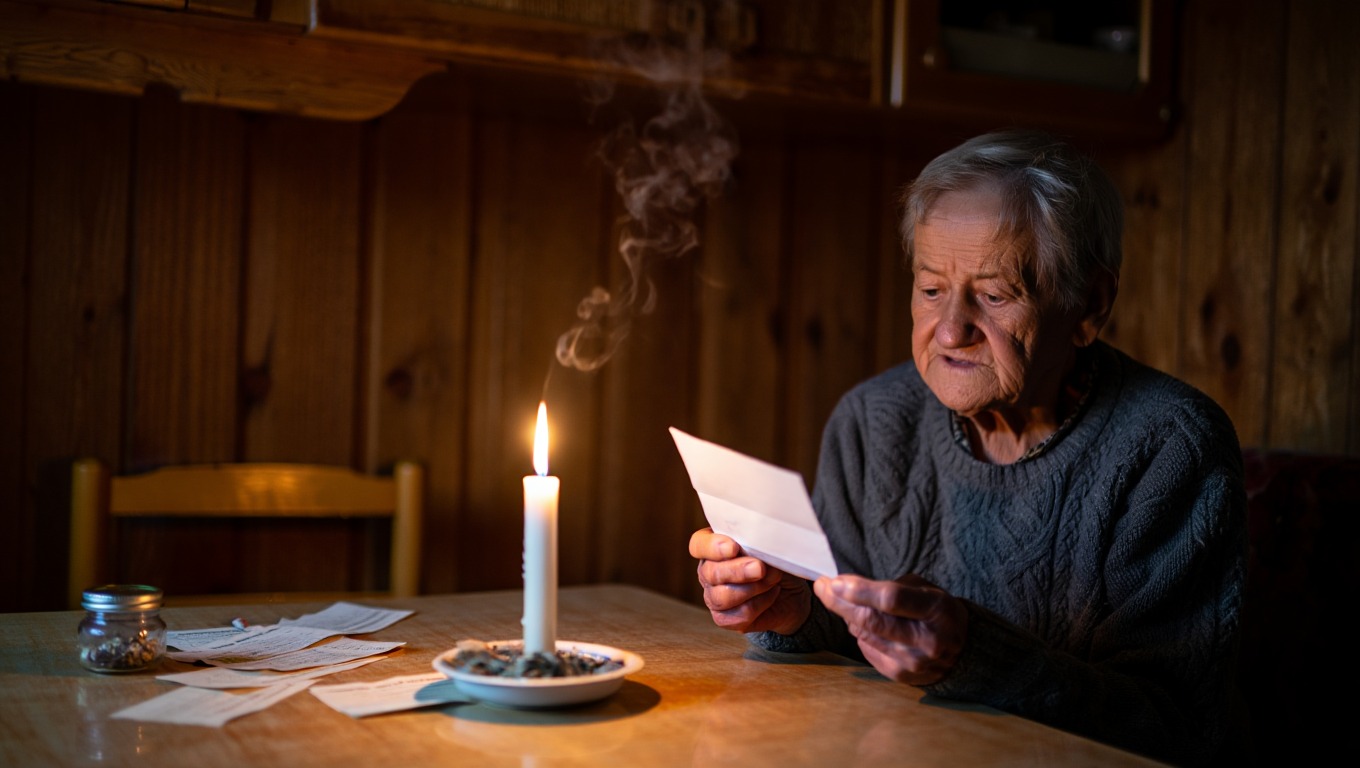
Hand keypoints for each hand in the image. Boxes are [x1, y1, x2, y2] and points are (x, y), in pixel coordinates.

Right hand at [689, 527, 810, 634]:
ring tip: (773, 580)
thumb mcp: (770, 546)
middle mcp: (709, 571)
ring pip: (721, 597)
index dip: (712, 547)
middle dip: (738, 571)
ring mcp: (714, 596)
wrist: (795, 591)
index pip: (698, 545)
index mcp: (714, 547)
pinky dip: (760, 604)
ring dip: (753, 588)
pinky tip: (771, 594)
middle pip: (710, 573)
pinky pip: (737, 615)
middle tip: (760, 568)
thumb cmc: (778, 562)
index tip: (734, 548)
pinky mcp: (726, 618)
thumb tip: (756, 547)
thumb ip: (757, 543)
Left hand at [814, 573, 967, 685]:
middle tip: (821, 586)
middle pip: (870, 620)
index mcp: (936, 610)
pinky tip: (861, 623)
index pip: (890, 599)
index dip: (859, 590)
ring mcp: (913, 662)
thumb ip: (890, 587)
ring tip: (838, 599)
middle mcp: (926, 640)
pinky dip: (860, 633)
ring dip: (845, 615)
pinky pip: (866, 649)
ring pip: (863, 634)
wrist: (963, 652)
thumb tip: (845, 587)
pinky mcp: (901, 676)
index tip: (835, 581)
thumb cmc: (937, 612)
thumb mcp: (926, 590)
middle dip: (839, 601)